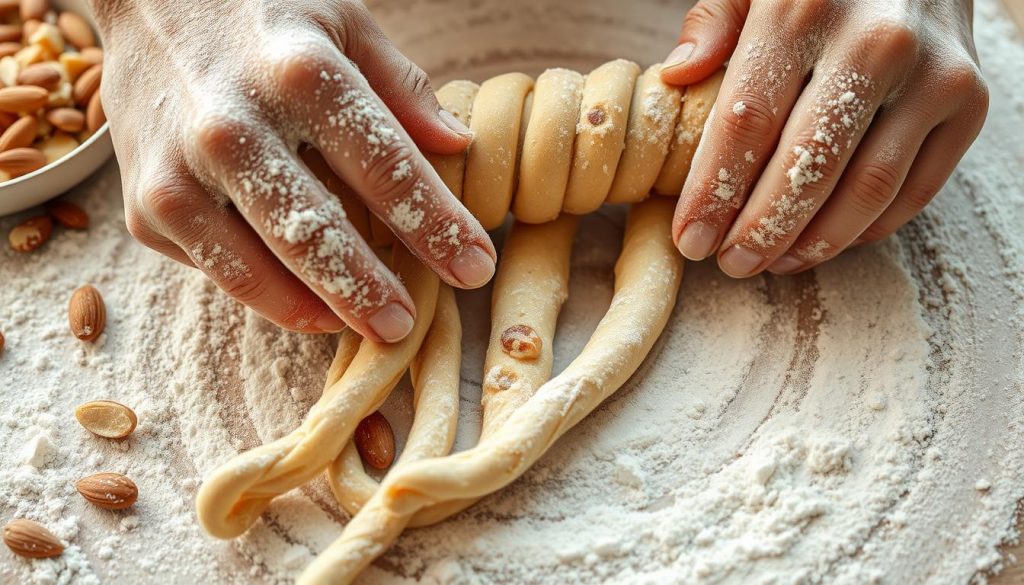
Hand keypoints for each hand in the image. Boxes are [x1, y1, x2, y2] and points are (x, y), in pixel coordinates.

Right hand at [90, 0, 495, 340]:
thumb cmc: (260, 12)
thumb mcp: (341, 21)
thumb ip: (400, 85)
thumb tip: (459, 145)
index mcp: (301, 74)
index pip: (385, 166)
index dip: (438, 224)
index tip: (475, 266)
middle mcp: (234, 126)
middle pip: (318, 230)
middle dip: (373, 288)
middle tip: (410, 323)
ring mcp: (182, 171)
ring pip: (261, 267)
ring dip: (323, 308)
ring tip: (370, 328)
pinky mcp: (148, 206)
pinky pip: (217, 270)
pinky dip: (268, 297)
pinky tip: (310, 307)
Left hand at [661, 0, 987, 276]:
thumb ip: (713, 22)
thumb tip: (675, 74)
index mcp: (804, 10)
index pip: (746, 124)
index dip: (713, 193)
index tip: (691, 238)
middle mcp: (876, 44)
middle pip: (807, 168)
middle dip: (761, 231)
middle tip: (731, 264)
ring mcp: (932, 76)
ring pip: (865, 190)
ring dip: (814, 242)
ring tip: (773, 262)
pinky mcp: (970, 103)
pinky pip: (914, 190)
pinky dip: (867, 229)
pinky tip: (826, 240)